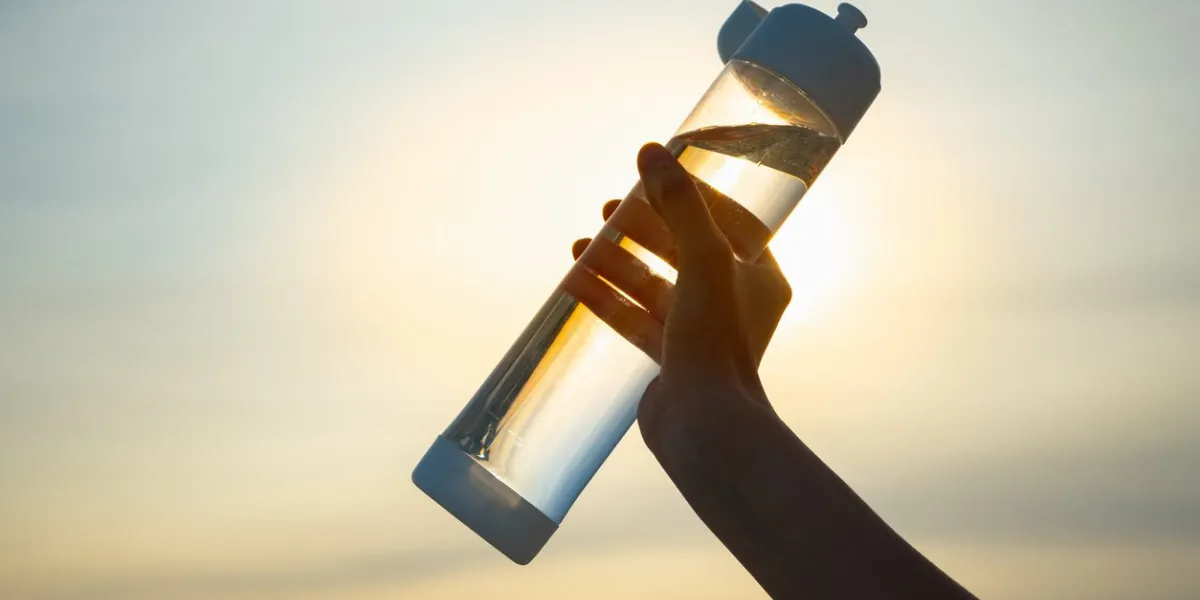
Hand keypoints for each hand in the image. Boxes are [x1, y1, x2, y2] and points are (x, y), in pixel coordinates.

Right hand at [563, 142, 792, 443]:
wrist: (705, 425)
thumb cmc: (716, 339)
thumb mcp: (702, 258)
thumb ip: (678, 205)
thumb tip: (650, 152)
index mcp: (760, 275)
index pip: (727, 221)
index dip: (688, 197)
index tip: (652, 179)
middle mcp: (734, 302)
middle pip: (682, 250)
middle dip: (642, 229)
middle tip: (607, 209)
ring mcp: (699, 332)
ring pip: (653, 285)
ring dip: (617, 262)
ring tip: (580, 245)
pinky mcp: (669, 359)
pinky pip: (634, 318)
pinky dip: (607, 298)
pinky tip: (574, 280)